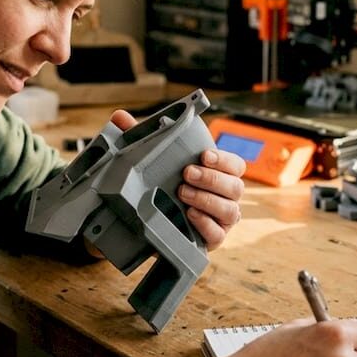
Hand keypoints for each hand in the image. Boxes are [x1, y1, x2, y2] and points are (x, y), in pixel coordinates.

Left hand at [108, 110, 245, 250]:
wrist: (146, 222)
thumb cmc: (158, 184)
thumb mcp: (148, 160)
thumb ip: (137, 137)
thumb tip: (120, 117)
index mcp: (219, 174)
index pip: (236, 165)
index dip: (224, 160)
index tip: (203, 155)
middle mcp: (226, 197)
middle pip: (235, 187)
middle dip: (212, 179)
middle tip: (186, 173)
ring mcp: (221, 220)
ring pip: (230, 211)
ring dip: (207, 200)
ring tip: (183, 193)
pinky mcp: (212, 239)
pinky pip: (218, 235)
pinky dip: (206, 224)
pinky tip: (190, 215)